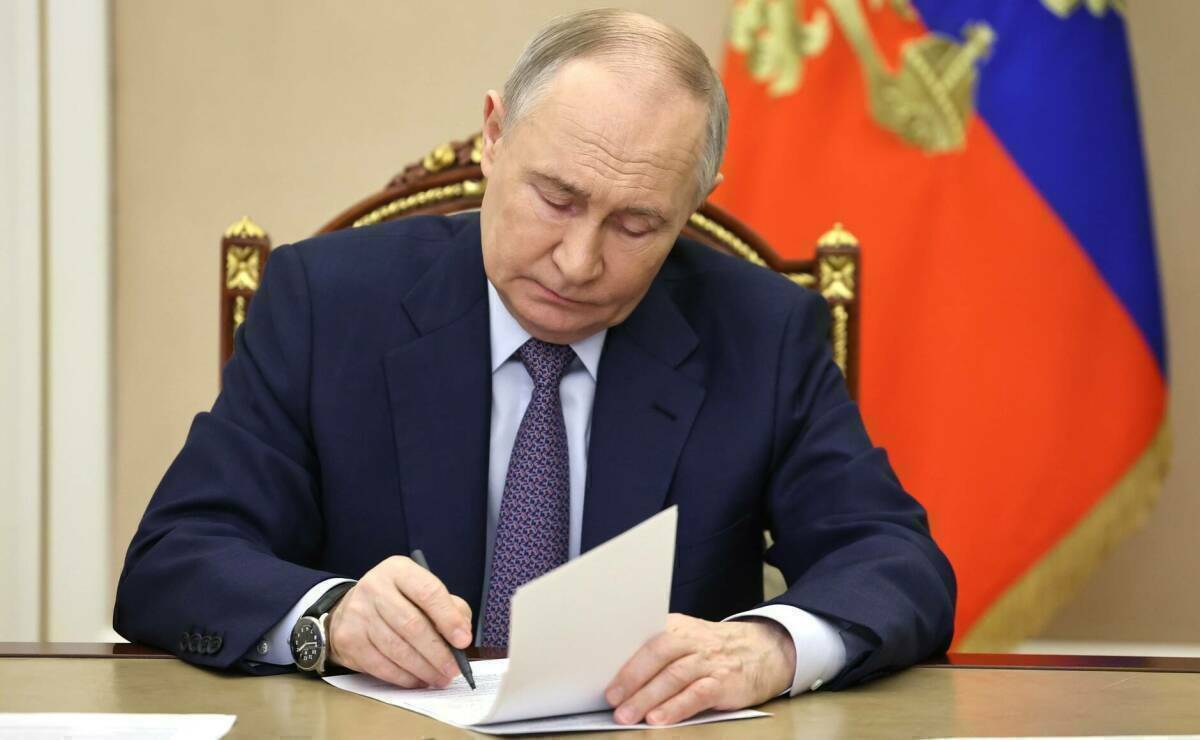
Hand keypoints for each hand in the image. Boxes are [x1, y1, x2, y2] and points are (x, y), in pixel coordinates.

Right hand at [326, 556, 472, 687]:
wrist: (352, 608)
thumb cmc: (399, 601)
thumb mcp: (423, 591)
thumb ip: (450, 607)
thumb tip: (461, 635)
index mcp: (399, 570)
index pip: (427, 592)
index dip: (448, 618)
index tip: (463, 641)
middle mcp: (375, 588)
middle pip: (412, 625)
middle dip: (438, 652)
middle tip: (454, 669)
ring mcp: (358, 614)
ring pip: (396, 649)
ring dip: (423, 669)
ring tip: (440, 678)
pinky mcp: (349, 640)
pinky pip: (381, 665)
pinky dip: (404, 677)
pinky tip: (419, 680)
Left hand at [605, 613, 794, 724]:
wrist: (764, 650)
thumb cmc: (713, 650)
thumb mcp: (687, 639)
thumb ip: (657, 650)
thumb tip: (616, 673)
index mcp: (677, 627)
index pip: (645, 636)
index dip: (622, 655)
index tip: (598, 671)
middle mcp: (692, 641)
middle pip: (658, 654)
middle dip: (631, 677)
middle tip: (611, 698)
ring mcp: (709, 662)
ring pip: (674, 676)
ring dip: (648, 697)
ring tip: (628, 715)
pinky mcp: (725, 683)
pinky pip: (697, 695)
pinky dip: (676, 707)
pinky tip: (660, 719)